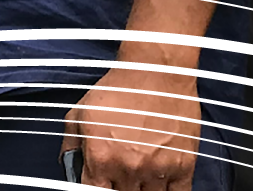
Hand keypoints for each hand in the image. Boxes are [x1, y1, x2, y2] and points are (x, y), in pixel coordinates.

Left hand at [64, 66, 200, 188]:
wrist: (155, 73)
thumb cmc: (119, 89)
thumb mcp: (80, 112)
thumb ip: (71, 144)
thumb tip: (69, 165)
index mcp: (101, 157)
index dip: (94, 188)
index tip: (98, 183)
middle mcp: (128, 168)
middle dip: (118, 187)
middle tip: (119, 174)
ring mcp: (157, 170)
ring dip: (141, 189)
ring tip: (139, 174)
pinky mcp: (183, 166)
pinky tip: (160, 183)